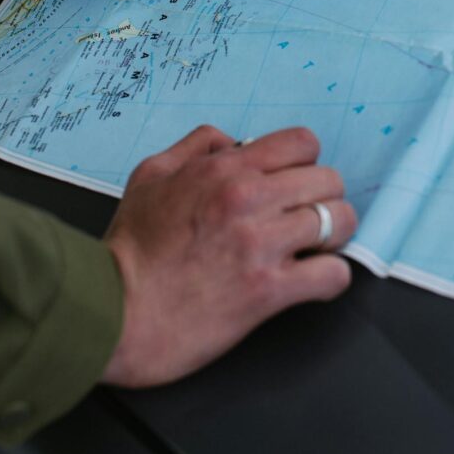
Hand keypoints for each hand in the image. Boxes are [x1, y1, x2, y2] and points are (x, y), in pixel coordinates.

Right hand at [101, 125, 355, 386]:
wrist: (113, 312)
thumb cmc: (129, 249)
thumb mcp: (151, 174)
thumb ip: (196, 147)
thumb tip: (233, 141)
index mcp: (225, 169)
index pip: (302, 142)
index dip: (304, 162)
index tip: (294, 183)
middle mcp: (249, 199)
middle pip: (329, 180)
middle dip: (322, 198)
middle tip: (304, 219)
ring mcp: (262, 245)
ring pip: (340, 221)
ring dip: (332, 237)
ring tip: (313, 250)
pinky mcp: (269, 292)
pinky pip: (333, 274)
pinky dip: (331, 277)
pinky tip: (312, 281)